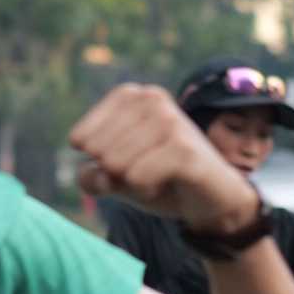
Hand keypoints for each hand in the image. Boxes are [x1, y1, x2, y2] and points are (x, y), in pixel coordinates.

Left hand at [70, 85, 254, 230]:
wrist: (212, 197)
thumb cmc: (160, 179)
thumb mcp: (116, 179)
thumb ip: (92, 177)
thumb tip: (98, 173)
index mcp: (131, 96)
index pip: (82, 136)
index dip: (94, 163)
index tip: (124, 163)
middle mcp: (152, 99)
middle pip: (97, 153)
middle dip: (114, 175)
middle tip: (146, 172)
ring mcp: (171, 121)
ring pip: (115, 164)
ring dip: (131, 183)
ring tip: (157, 177)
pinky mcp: (184, 148)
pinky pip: (136, 177)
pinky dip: (144, 189)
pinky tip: (166, 184)